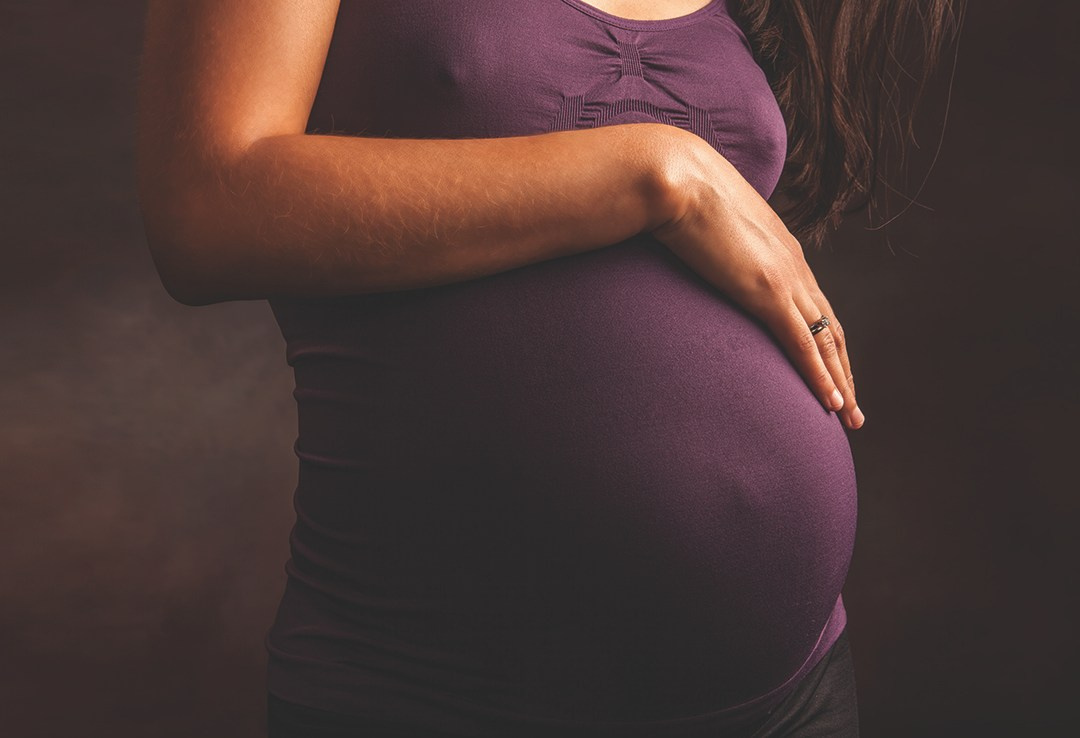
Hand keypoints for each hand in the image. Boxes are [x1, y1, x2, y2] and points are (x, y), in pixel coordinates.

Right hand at [649, 134, 864, 429]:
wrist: (676, 178)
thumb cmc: (679, 195)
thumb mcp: (706, 224)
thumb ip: (714, 244)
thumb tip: (695, 252)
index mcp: (781, 250)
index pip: (813, 305)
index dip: (824, 340)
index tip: (829, 368)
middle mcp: (794, 266)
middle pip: (830, 329)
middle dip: (843, 370)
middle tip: (851, 407)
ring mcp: (785, 280)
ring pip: (826, 343)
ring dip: (842, 383)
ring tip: (849, 417)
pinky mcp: (767, 293)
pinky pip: (803, 345)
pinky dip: (820, 377)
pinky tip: (831, 404)